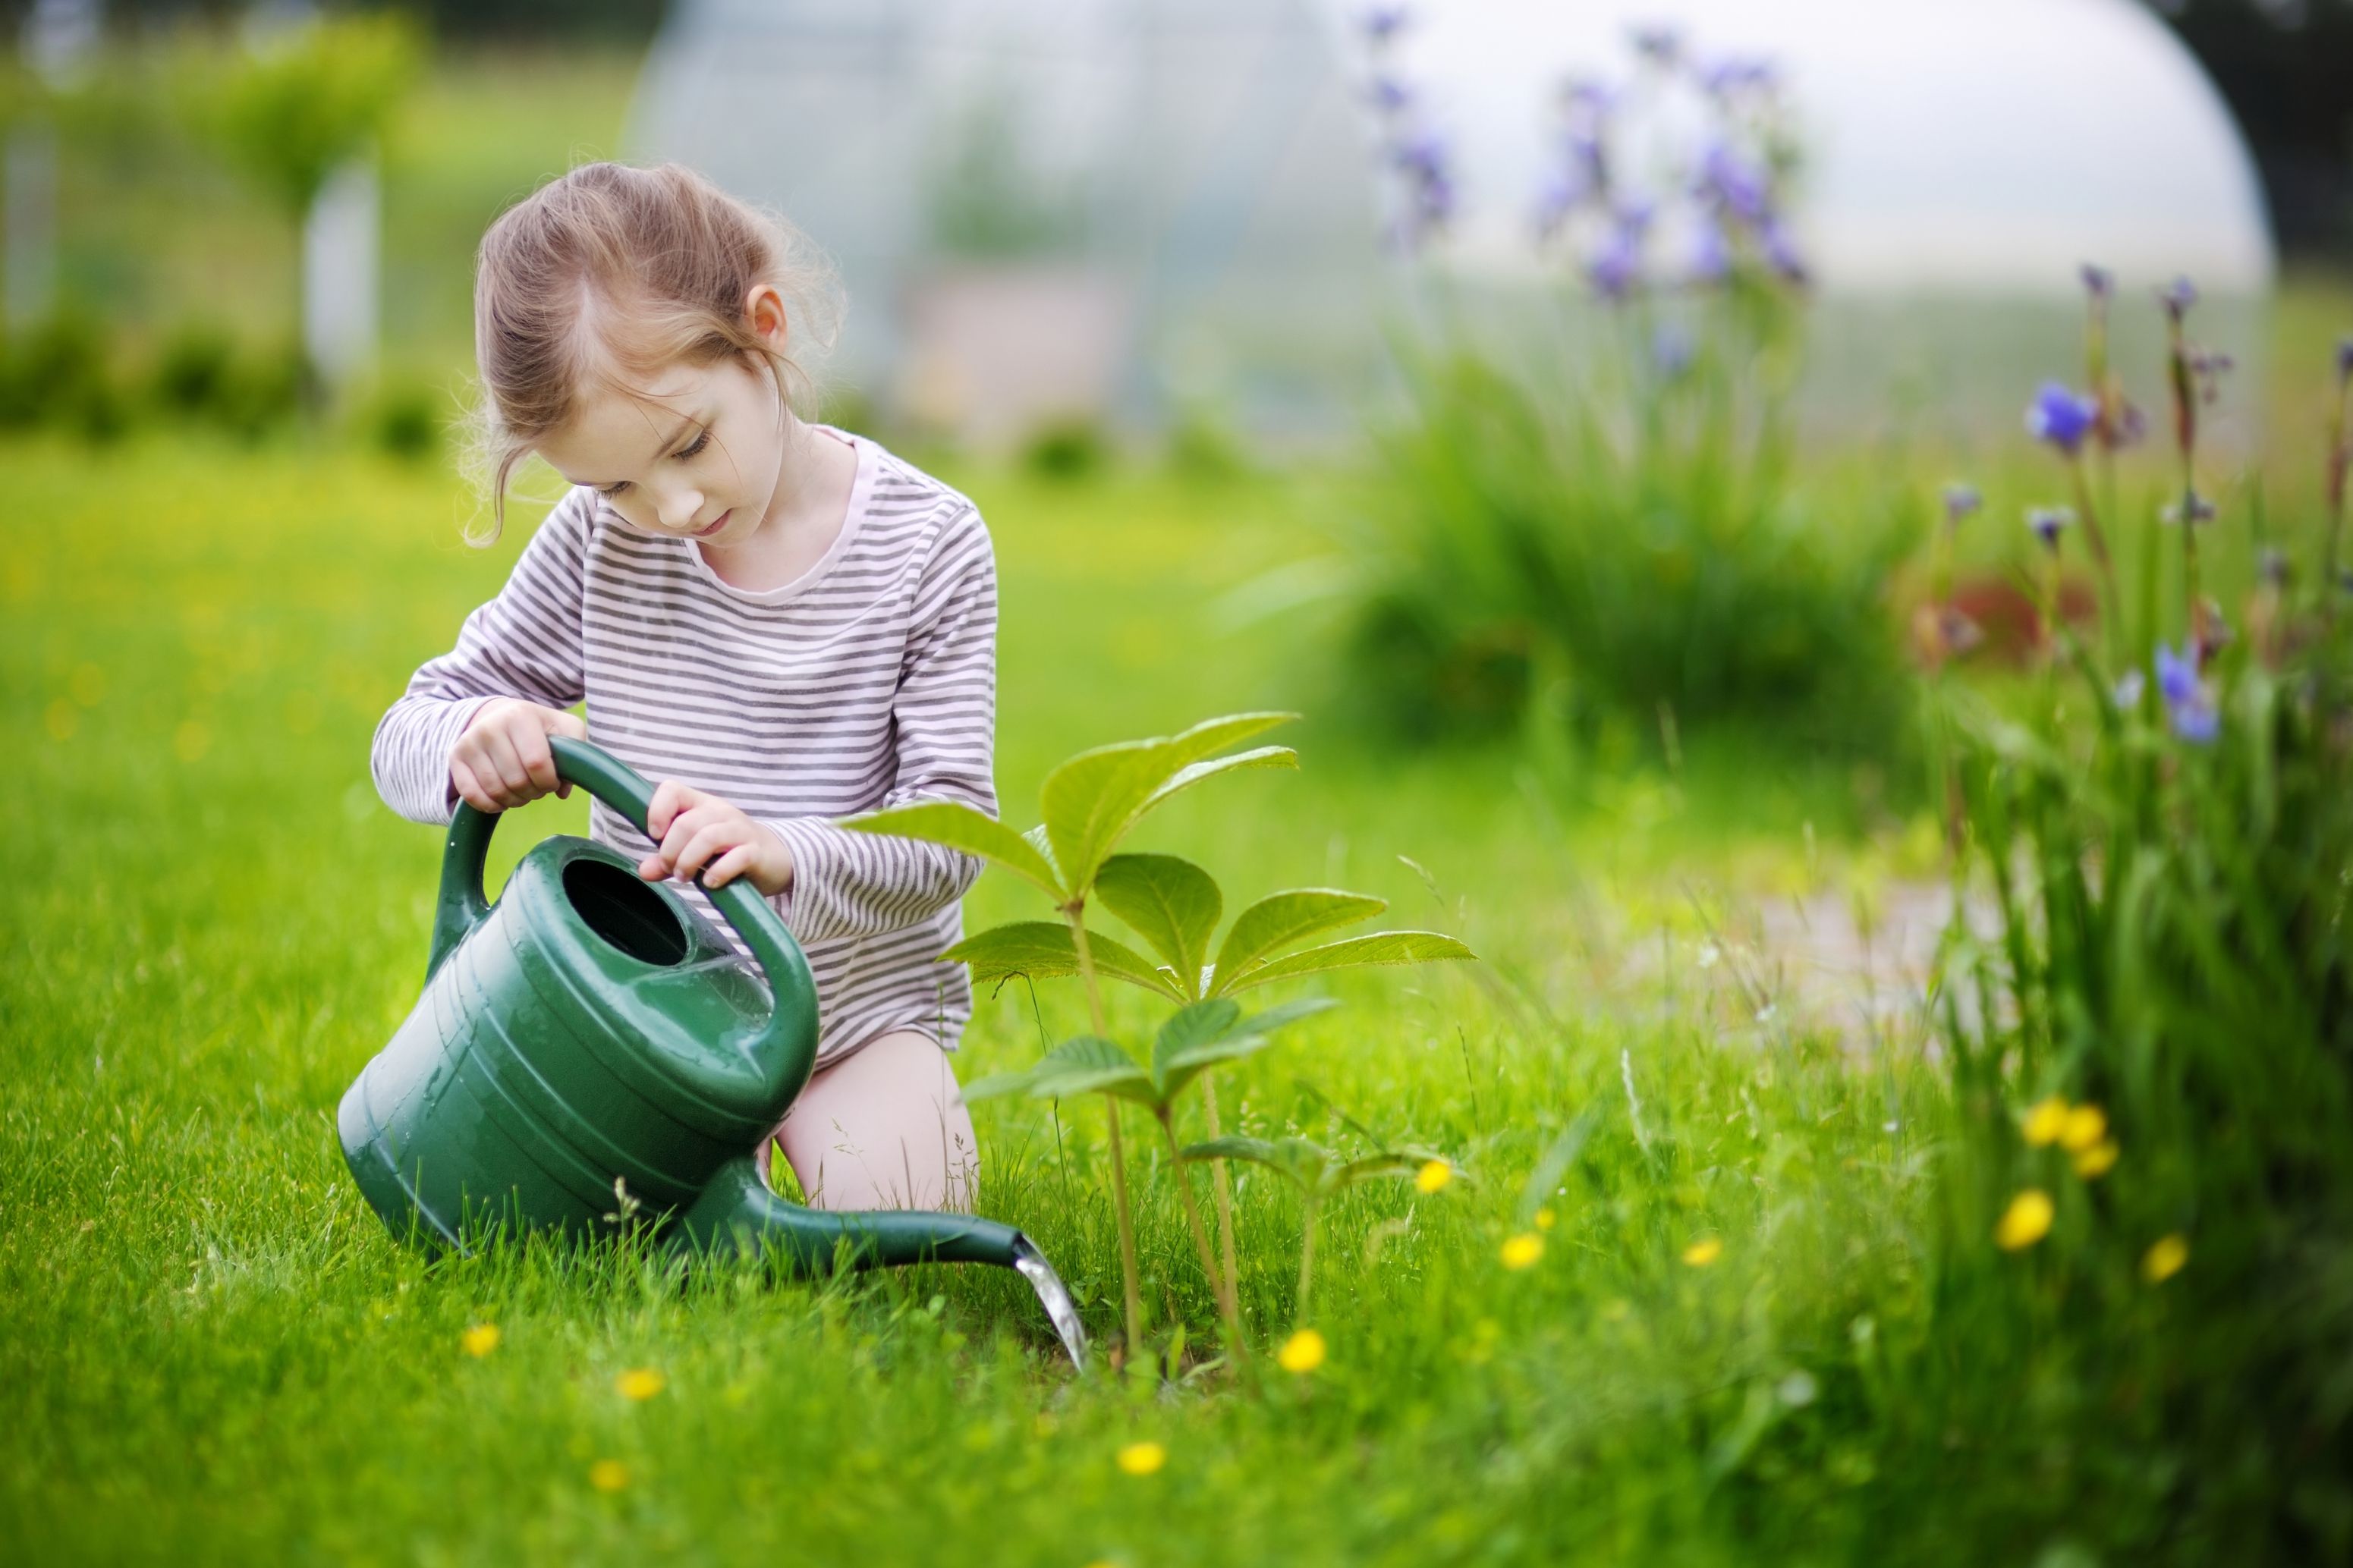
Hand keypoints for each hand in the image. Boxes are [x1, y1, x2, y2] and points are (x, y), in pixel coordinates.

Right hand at [449, 699, 588, 812]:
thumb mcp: (566, 729)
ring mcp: (469, 742)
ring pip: (495, 791)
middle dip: (534, 792)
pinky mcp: (455, 757)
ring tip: (522, 790)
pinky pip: (471, 795)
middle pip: (516, 781)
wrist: (501, 716)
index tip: (553, 780)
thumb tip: (562, 791)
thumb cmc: (540, 727)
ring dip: (514, 800)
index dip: (549, 782)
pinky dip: (490, 805)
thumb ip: (577, 754)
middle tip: (537, 785)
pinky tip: (502, 799)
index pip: (537, 764)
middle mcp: (490, 727)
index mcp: (520, 716)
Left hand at [640, 780, 793, 896]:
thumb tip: (644, 871)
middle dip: (671, 852)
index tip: (655, 835)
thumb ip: (669, 859)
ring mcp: (740, 830)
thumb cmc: (729, 851)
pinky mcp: (755, 852)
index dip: (657, 810)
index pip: (672, 790)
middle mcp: (721, 812)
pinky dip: (717, 873)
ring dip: (689, 861)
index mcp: (702, 805)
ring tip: (687, 877)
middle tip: (673, 871)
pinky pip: (735, 858)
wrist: (776, 859)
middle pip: (686, 824)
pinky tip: (711, 883)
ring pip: (708, 837)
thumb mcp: (696, 851)